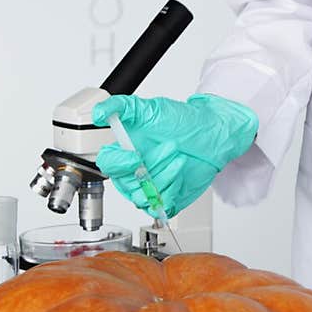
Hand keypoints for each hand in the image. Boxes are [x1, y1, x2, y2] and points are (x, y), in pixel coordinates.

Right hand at [92, 93, 257, 215]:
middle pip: (125, 182)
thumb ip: (121, 106)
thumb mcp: (150, 108)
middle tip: (171, 147)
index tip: (135, 156)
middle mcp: (134, 170)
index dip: (119, 163)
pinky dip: (172, 189)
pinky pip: (159, 205)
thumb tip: (98, 112)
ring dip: (164, 176)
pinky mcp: (166, 198)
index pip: (108, 164)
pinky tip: (182, 172)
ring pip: (143, 196)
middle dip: (151, 165)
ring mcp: (149, 186)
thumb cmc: (182, 120)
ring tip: (179, 158)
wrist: (212, 132)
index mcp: (125, 150)